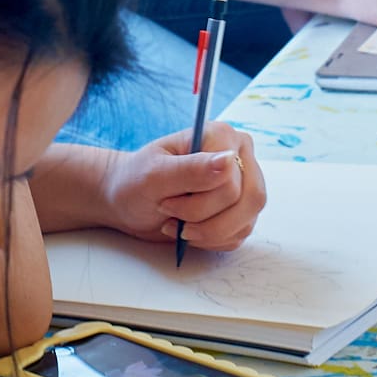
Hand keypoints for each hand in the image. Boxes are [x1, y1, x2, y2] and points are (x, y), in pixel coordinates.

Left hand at [100, 122, 266, 250]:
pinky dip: (212, 240)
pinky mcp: (240, 209)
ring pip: (246, 219)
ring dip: (208, 232)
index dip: (199, 200)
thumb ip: (192, 168)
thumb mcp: (155, 174)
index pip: (232, 176)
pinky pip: (240, 234)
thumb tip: (228, 160)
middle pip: (247, 198)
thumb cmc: (136, 180)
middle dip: (205, 218)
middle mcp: (238, 156)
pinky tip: (189, 230)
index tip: (166, 201)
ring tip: (179, 225)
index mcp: (221, 136)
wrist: (129, 200)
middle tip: (172, 215)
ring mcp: (243, 183)